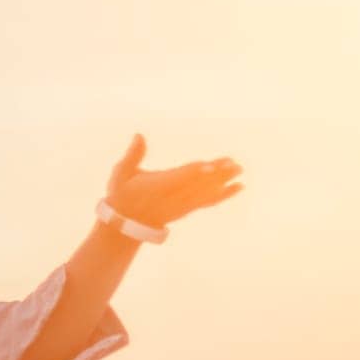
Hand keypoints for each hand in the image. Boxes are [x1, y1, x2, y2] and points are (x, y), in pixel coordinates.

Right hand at [105, 135, 241, 228]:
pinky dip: (223, 195)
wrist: (125, 225)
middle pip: (196, 185)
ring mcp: (180, 205)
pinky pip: (207, 202)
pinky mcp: (186, 209)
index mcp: (155, 187)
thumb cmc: (122, 195)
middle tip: (234, 164)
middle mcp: (171, 198)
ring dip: (223, 182)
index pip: (177, 178)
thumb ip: (133, 155)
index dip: (193, 172)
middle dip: (215, 175)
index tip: (209, 166)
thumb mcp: (120, 174)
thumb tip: (139, 135)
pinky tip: (238, 187)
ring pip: (204, 193)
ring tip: (238, 171)